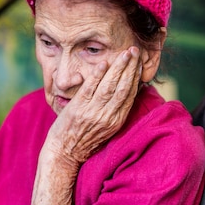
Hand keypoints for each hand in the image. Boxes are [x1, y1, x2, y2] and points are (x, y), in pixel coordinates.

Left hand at [49, 45, 141, 163]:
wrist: (65, 154)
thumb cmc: (85, 141)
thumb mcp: (106, 129)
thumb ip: (115, 112)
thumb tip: (125, 94)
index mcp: (116, 122)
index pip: (130, 95)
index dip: (135, 78)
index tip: (139, 64)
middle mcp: (107, 117)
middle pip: (123, 88)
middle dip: (130, 68)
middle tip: (135, 51)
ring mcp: (92, 113)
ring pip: (109, 86)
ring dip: (118, 67)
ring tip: (125, 53)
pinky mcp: (78, 109)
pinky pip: (90, 89)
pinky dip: (97, 75)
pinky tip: (104, 63)